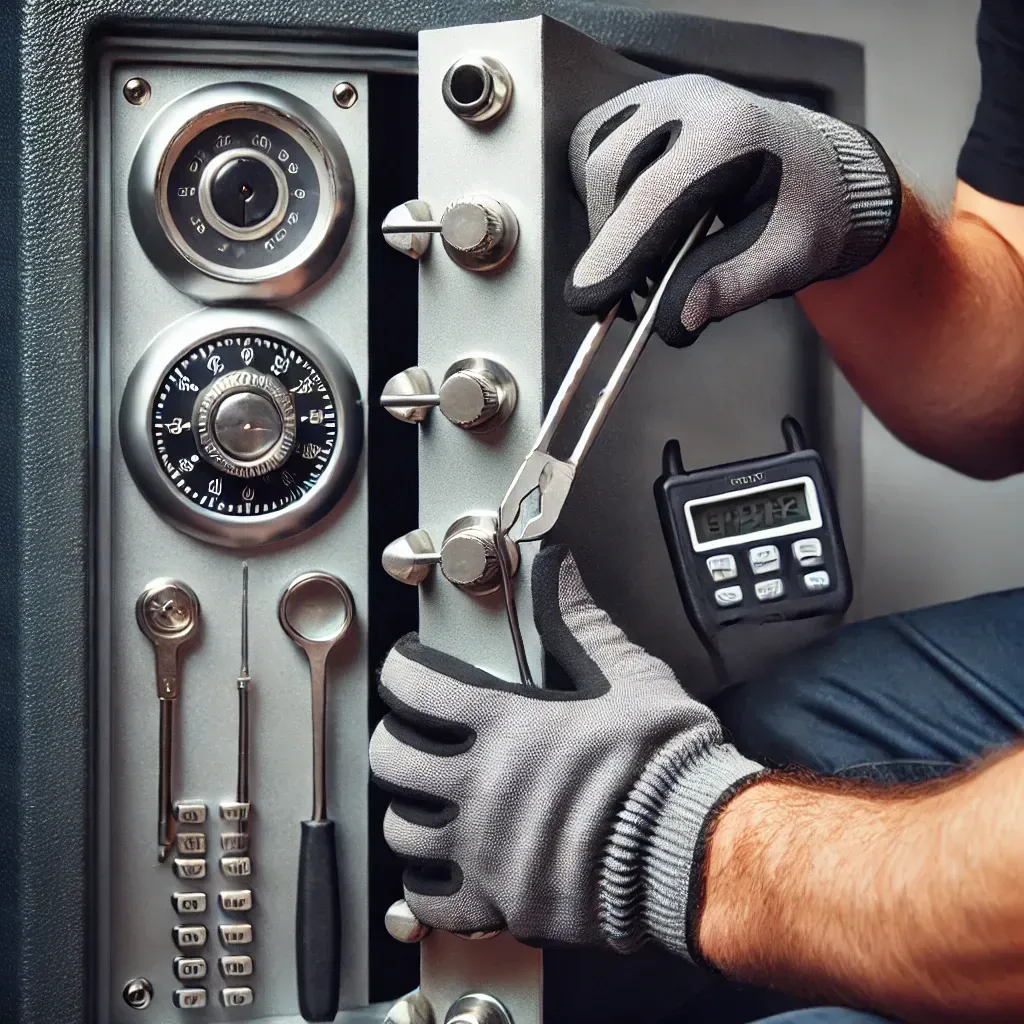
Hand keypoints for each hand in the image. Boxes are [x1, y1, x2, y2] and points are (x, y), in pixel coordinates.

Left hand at [369, 546, 761, 955]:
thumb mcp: (626, 672)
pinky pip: (430, 900)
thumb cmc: (663, 763)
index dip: (403, 669)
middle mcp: (483, 785)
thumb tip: (557, 568)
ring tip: (428, 799)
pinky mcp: (501, 900)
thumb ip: (577, 618)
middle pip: (392, 759)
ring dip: (410, 810)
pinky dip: (427, 882)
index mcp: (506, 724)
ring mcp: (486, 847)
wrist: (694, 846)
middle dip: (395, 739)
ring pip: (403, 830)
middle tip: (412, 733)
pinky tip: (443, 864)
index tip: (409, 670)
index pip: (414, 686)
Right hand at [564, 75, 901, 345]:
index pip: (654, 195)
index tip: (589, 299)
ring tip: (642, 259)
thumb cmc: (808, 211)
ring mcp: (662, 96)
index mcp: (731, 132)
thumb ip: (731, 286)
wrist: (820, 170)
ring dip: (605, 218)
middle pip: (609, 168)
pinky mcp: (644, 107)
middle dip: (609, 236)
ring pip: (594, 157)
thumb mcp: (787, 258)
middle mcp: (689, 100)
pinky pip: (599, 151)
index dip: (616, 252)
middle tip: (633, 288)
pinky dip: (607, 198)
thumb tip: (674, 320)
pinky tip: (638, 229)